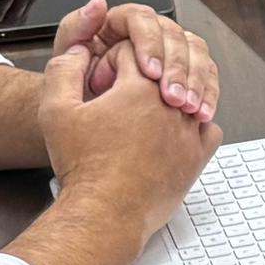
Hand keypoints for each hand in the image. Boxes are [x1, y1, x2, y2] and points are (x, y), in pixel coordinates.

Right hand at [39, 0, 218, 212]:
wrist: (105, 213)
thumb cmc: (84, 169)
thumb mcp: (56, 111)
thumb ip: (65, 70)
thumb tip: (80, 50)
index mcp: (140, 89)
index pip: (131, 51)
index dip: (110, 63)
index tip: (101, 85)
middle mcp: (171, 106)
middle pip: (160, 71)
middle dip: (136, 81)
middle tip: (116, 104)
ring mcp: (188, 132)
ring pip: (187, 95)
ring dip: (166, 99)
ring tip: (141, 117)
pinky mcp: (197, 157)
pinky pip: (208, 128)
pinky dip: (193, 125)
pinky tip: (170, 133)